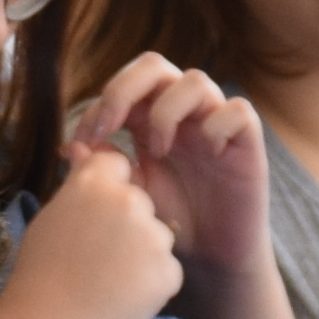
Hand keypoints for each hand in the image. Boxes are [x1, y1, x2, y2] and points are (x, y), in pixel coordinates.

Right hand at [10, 132, 182, 318]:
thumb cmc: (39, 275)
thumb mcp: (50, 218)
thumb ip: (77, 186)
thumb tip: (83, 150)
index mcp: (94, 183)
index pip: (116, 164)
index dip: (106, 190)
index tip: (93, 216)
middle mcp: (128, 200)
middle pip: (139, 202)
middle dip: (127, 224)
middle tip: (97, 257)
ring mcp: (152, 236)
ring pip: (156, 236)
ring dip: (142, 253)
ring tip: (108, 281)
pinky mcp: (169, 270)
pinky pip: (165, 270)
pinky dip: (150, 284)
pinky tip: (123, 298)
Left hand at [67, 52, 273, 288]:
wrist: (213, 252)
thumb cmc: (171, 218)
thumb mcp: (130, 193)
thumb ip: (103, 168)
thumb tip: (70, 148)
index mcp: (148, 116)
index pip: (122, 85)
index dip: (98, 106)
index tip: (81, 142)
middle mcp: (181, 111)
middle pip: (153, 65)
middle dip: (124, 89)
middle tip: (112, 128)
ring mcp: (214, 121)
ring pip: (196, 81)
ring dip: (168, 111)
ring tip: (158, 151)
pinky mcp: (247, 140)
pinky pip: (238, 111)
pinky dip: (218, 125)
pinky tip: (208, 154)